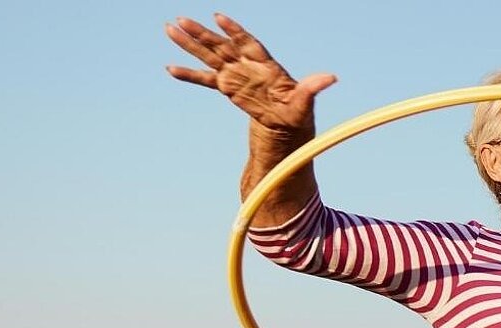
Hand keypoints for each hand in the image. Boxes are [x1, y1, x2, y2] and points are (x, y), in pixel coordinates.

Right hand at [165, 14, 334, 131]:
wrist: (286, 138)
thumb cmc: (298, 121)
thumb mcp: (304, 107)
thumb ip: (311, 90)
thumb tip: (331, 78)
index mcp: (269, 68)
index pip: (250, 44)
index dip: (235, 31)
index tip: (219, 18)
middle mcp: (251, 68)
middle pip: (224, 46)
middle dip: (203, 34)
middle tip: (182, 19)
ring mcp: (238, 78)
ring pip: (211, 57)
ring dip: (191, 45)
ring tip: (169, 29)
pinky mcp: (230, 91)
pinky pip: (207, 81)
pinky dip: (190, 75)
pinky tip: (171, 68)